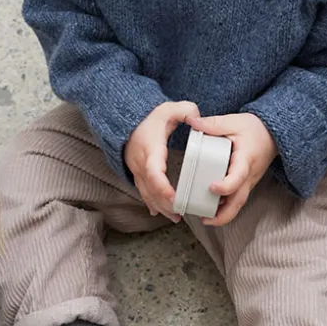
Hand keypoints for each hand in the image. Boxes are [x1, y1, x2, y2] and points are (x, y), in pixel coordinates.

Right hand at [124, 100, 200, 220]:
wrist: (128, 121)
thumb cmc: (150, 117)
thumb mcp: (169, 108)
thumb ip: (186, 110)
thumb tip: (197, 118)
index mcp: (150, 148)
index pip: (153, 171)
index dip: (162, 186)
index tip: (174, 197)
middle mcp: (141, 161)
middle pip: (150, 188)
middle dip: (165, 203)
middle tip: (180, 213)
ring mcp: (137, 169)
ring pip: (146, 192)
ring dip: (160, 206)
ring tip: (175, 217)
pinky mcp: (137, 173)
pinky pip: (143, 191)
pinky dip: (152, 202)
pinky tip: (159, 213)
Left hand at [185, 112, 276, 225]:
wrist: (273, 135)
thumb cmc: (255, 129)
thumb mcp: (234, 121)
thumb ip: (213, 124)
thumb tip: (192, 122)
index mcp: (246, 159)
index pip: (238, 177)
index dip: (225, 186)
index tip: (212, 187)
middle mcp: (249, 176)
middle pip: (239, 201)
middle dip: (223, 215)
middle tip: (204, 219)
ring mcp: (248, 183)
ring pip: (238, 205)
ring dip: (223, 215)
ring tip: (204, 218)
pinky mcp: (245, 185)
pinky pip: (236, 200)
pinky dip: (225, 208)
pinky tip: (210, 209)